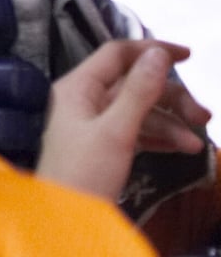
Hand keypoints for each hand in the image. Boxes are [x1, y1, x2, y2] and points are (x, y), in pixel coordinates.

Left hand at [37, 39, 208, 202]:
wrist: (66, 220)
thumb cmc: (85, 173)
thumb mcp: (116, 130)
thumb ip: (139, 91)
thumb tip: (157, 53)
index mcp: (78, 87)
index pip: (117, 54)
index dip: (152, 50)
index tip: (188, 56)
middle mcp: (83, 99)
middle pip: (134, 84)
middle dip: (171, 98)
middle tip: (203, 117)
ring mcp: (93, 123)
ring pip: (139, 110)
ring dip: (170, 123)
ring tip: (197, 145)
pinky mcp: (103, 145)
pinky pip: (136, 131)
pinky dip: (159, 137)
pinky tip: (183, 149)